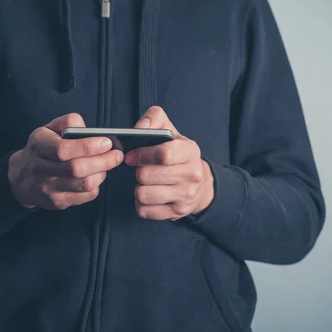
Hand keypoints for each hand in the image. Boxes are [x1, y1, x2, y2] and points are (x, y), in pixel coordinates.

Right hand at [8, 113, 123, 210]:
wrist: (21, 178)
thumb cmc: (42, 149)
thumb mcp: (48, 129)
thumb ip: (68, 123)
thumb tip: (88, 129)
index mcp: (38, 146)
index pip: (63, 149)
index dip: (88, 146)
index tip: (107, 142)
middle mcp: (40, 169)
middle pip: (76, 169)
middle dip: (103, 161)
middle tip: (117, 154)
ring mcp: (48, 189)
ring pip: (83, 184)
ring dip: (102, 173)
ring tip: (108, 164)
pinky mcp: (57, 202)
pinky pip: (85, 196)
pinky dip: (97, 185)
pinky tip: (97, 175)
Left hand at [124, 106, 213, 220]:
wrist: (199, 184)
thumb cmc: (176, 153)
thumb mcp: (170, 130)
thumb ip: (154, 118)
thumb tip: (140, 128)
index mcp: (191, 151)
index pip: (163, 154)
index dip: (142, 154)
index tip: (131, 156)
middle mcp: (192, 175)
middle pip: (147, 176)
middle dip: (137, 172)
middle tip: (139, 169)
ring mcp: (185, 196)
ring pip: (143, 195)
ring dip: (138, 188)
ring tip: (144, 182)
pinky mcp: (176, 212)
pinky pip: (144, 211)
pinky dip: (140, 204)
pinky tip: (148, 195)